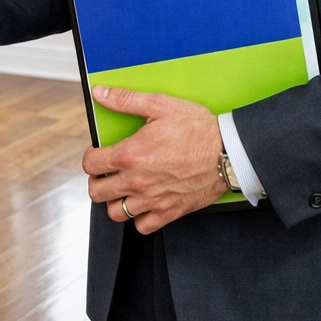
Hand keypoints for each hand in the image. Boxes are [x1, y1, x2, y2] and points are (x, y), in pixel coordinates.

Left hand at [81, 86, 226, 233]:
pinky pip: (142, 226)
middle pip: (97, 192)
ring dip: (115, 201)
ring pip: (116, 213)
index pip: (91, 164)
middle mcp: (137, 181)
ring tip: (122, 189)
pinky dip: (139, 218)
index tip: (99, 153)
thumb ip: (126, 100)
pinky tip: (143, 204)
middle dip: (97, 180)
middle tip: (107, 172)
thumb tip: (100, 94)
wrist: (229, 152)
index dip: (91, 157)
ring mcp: (153, 199)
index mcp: (130, 154)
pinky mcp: (170, 212)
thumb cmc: (198, 128)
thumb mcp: (160, 105)